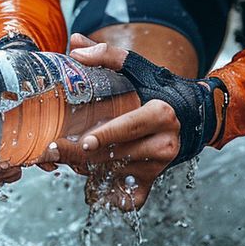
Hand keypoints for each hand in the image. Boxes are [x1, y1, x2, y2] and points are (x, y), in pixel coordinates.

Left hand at [32, 34, 183, 210]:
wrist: (190, 117)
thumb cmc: (157, 89)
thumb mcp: (137, 68)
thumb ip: (107, 55)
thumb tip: (75, 47)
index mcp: (160, 114)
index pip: (131, 127)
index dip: (108, 135)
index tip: (84, 141)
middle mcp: (163, 143)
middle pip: (117, 153)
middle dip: (82, 155)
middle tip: (54, 150)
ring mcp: (158, 166)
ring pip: (116, 173)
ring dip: (88, 170)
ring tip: (64, 159)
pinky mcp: (153, 181)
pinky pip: (128, 198)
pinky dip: (108, 196)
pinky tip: (91, 188)